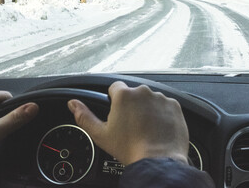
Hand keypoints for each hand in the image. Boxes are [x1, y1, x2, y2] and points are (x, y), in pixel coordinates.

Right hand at [67, 81, 188, 165]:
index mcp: (123, 95)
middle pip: (134, 93)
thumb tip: (73, 104)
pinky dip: (162, 114)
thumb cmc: (130, 149)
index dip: (114, 100)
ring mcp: (161, 98)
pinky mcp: (175, 106)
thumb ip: (84, 116)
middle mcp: (143, 92)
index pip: (115, 87)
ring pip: (150, 99)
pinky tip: (158, 128)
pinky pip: (165, 106)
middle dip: (132, 105)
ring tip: (146, 128)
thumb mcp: (101, 134)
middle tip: (131, 125)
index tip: (117, 113)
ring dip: (148, 109)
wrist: (158, 161)